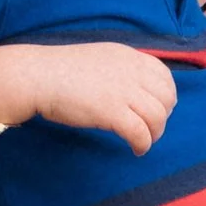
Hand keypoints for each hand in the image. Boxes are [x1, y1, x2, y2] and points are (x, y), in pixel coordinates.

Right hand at [2, 41, 176, 152]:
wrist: (37, 76)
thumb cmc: (61, 70)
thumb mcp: (99, 59)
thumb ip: (120, 70)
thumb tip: (134, 89)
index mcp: (128, 56)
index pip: (164, 75)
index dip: (165, 96)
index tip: (155, 109)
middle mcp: (130, 71)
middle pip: (167, 97)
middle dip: (163, 116)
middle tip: (149, 128)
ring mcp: (123, 91)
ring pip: (158, 117)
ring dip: (154, 134)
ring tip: (142, 140)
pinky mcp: (112, 111)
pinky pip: (141, 133)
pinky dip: (143, 145)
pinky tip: (135, 149)